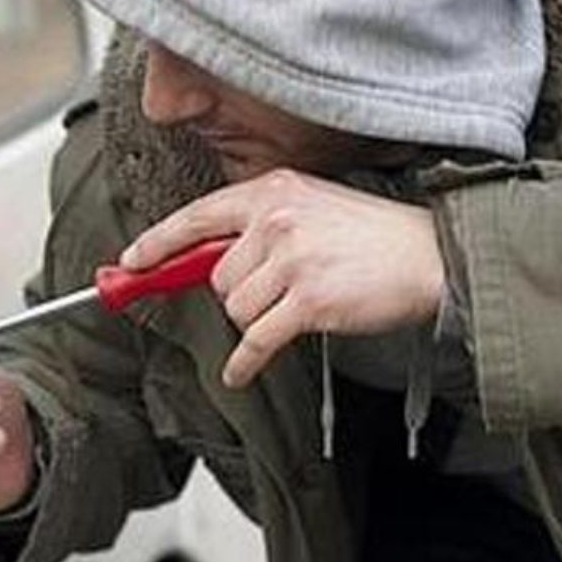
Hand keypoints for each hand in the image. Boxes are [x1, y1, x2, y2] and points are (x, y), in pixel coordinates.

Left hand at [122, 169, 444, 388]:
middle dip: (238, 294)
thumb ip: (262, 224)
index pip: (197, 216)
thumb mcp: (313, 206)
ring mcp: (292, 260)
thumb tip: (205, 260)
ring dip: (257, 321)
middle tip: (278, 292)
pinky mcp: (308, 300)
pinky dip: (245, 362)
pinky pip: (255, 341)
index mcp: (273, 190)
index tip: (130, 262)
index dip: (158, 243)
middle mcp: (276, 219)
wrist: (430, 256)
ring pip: (235, 309)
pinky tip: (241, 370)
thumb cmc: (374, 236)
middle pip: (215, 275)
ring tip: (296, 308)